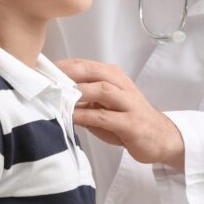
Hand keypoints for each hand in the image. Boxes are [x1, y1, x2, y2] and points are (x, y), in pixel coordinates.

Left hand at [55, 58, 184, 169]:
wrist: (161, 137)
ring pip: (102, 89)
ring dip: (79, 92)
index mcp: (115, 77)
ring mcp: (128, 104)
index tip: (42, 69)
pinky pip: (106, 116)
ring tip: (59, 96)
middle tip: (47, 78)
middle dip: (69, 72)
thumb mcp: (106, 106)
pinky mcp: (131, 123)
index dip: (64, 66)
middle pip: (94, 71)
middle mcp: (123, 86)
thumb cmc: (128, 120)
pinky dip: (86, 116)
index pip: (86, 65)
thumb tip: (55, 97)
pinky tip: (72, 118)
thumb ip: (84, 100)